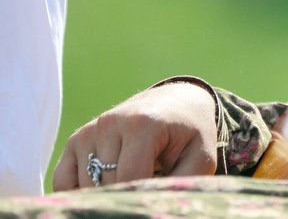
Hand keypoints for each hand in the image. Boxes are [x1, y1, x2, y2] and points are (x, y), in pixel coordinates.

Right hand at [52, 81, 217, 190]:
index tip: (153, 199)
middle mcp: (111, 123)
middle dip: (126, 195)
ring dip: (106, 193)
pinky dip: (78, 192)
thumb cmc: (190, 134)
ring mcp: (90, 130)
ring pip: (85, 186)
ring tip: (135, 180)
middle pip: (107, 184)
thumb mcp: (200, 157)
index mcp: (143, 124)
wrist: (176, 102)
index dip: (140, 197)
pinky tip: (104, 187)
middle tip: (146, 190)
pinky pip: (63, 181)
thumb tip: (157, 209)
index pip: (129, 178)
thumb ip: (181, 184)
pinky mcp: (76, 139)